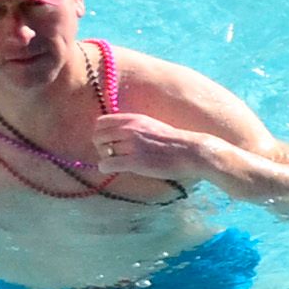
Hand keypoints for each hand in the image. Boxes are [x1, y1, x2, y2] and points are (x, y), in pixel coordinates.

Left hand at [90, 109, 220, 180]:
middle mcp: (129, 129)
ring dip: (107, 158)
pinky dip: (106, 168)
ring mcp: (131, 145)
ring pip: (102, 152)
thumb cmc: (174, 142)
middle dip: (101, 147)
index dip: (100, 132)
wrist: (191, 153)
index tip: (108, 141)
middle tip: (112, 154)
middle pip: (97, 137)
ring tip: (119, 162)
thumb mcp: (152, 125)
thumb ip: (133, 126)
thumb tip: (115, 134)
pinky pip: (107, 164)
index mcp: (133, 119)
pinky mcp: (134, 162)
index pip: (100, 122)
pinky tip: (116, 170)